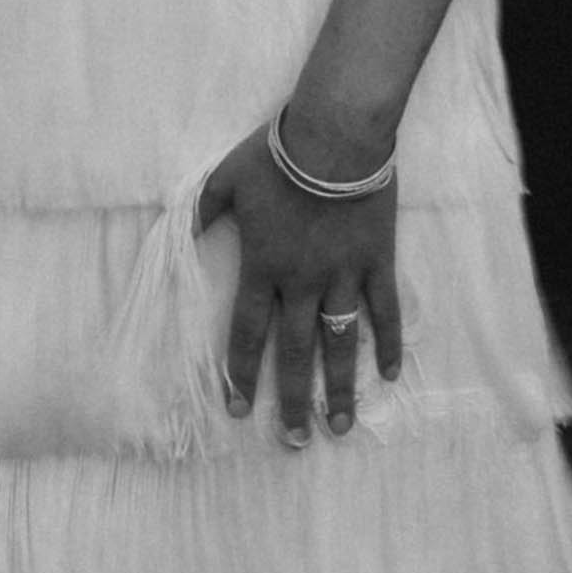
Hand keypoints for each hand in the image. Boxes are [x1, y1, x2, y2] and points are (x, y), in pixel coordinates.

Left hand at [196, 125, 400, 448]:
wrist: (337, 132)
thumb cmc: (278, 153)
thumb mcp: (226, 179)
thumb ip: (202, 211)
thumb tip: (182, 232)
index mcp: (263, 267)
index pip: (246, 334)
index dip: (242, 375)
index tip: (239, 411)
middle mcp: (301, 282)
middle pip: (295, 352)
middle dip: (292, 400)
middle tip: (293, 441)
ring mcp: (343, 275)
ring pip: (340, 344)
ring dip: (340, 388)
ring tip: (340, 427)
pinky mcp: (376, 261)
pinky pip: (384, 311)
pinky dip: (389, 343)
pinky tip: (389, 376)